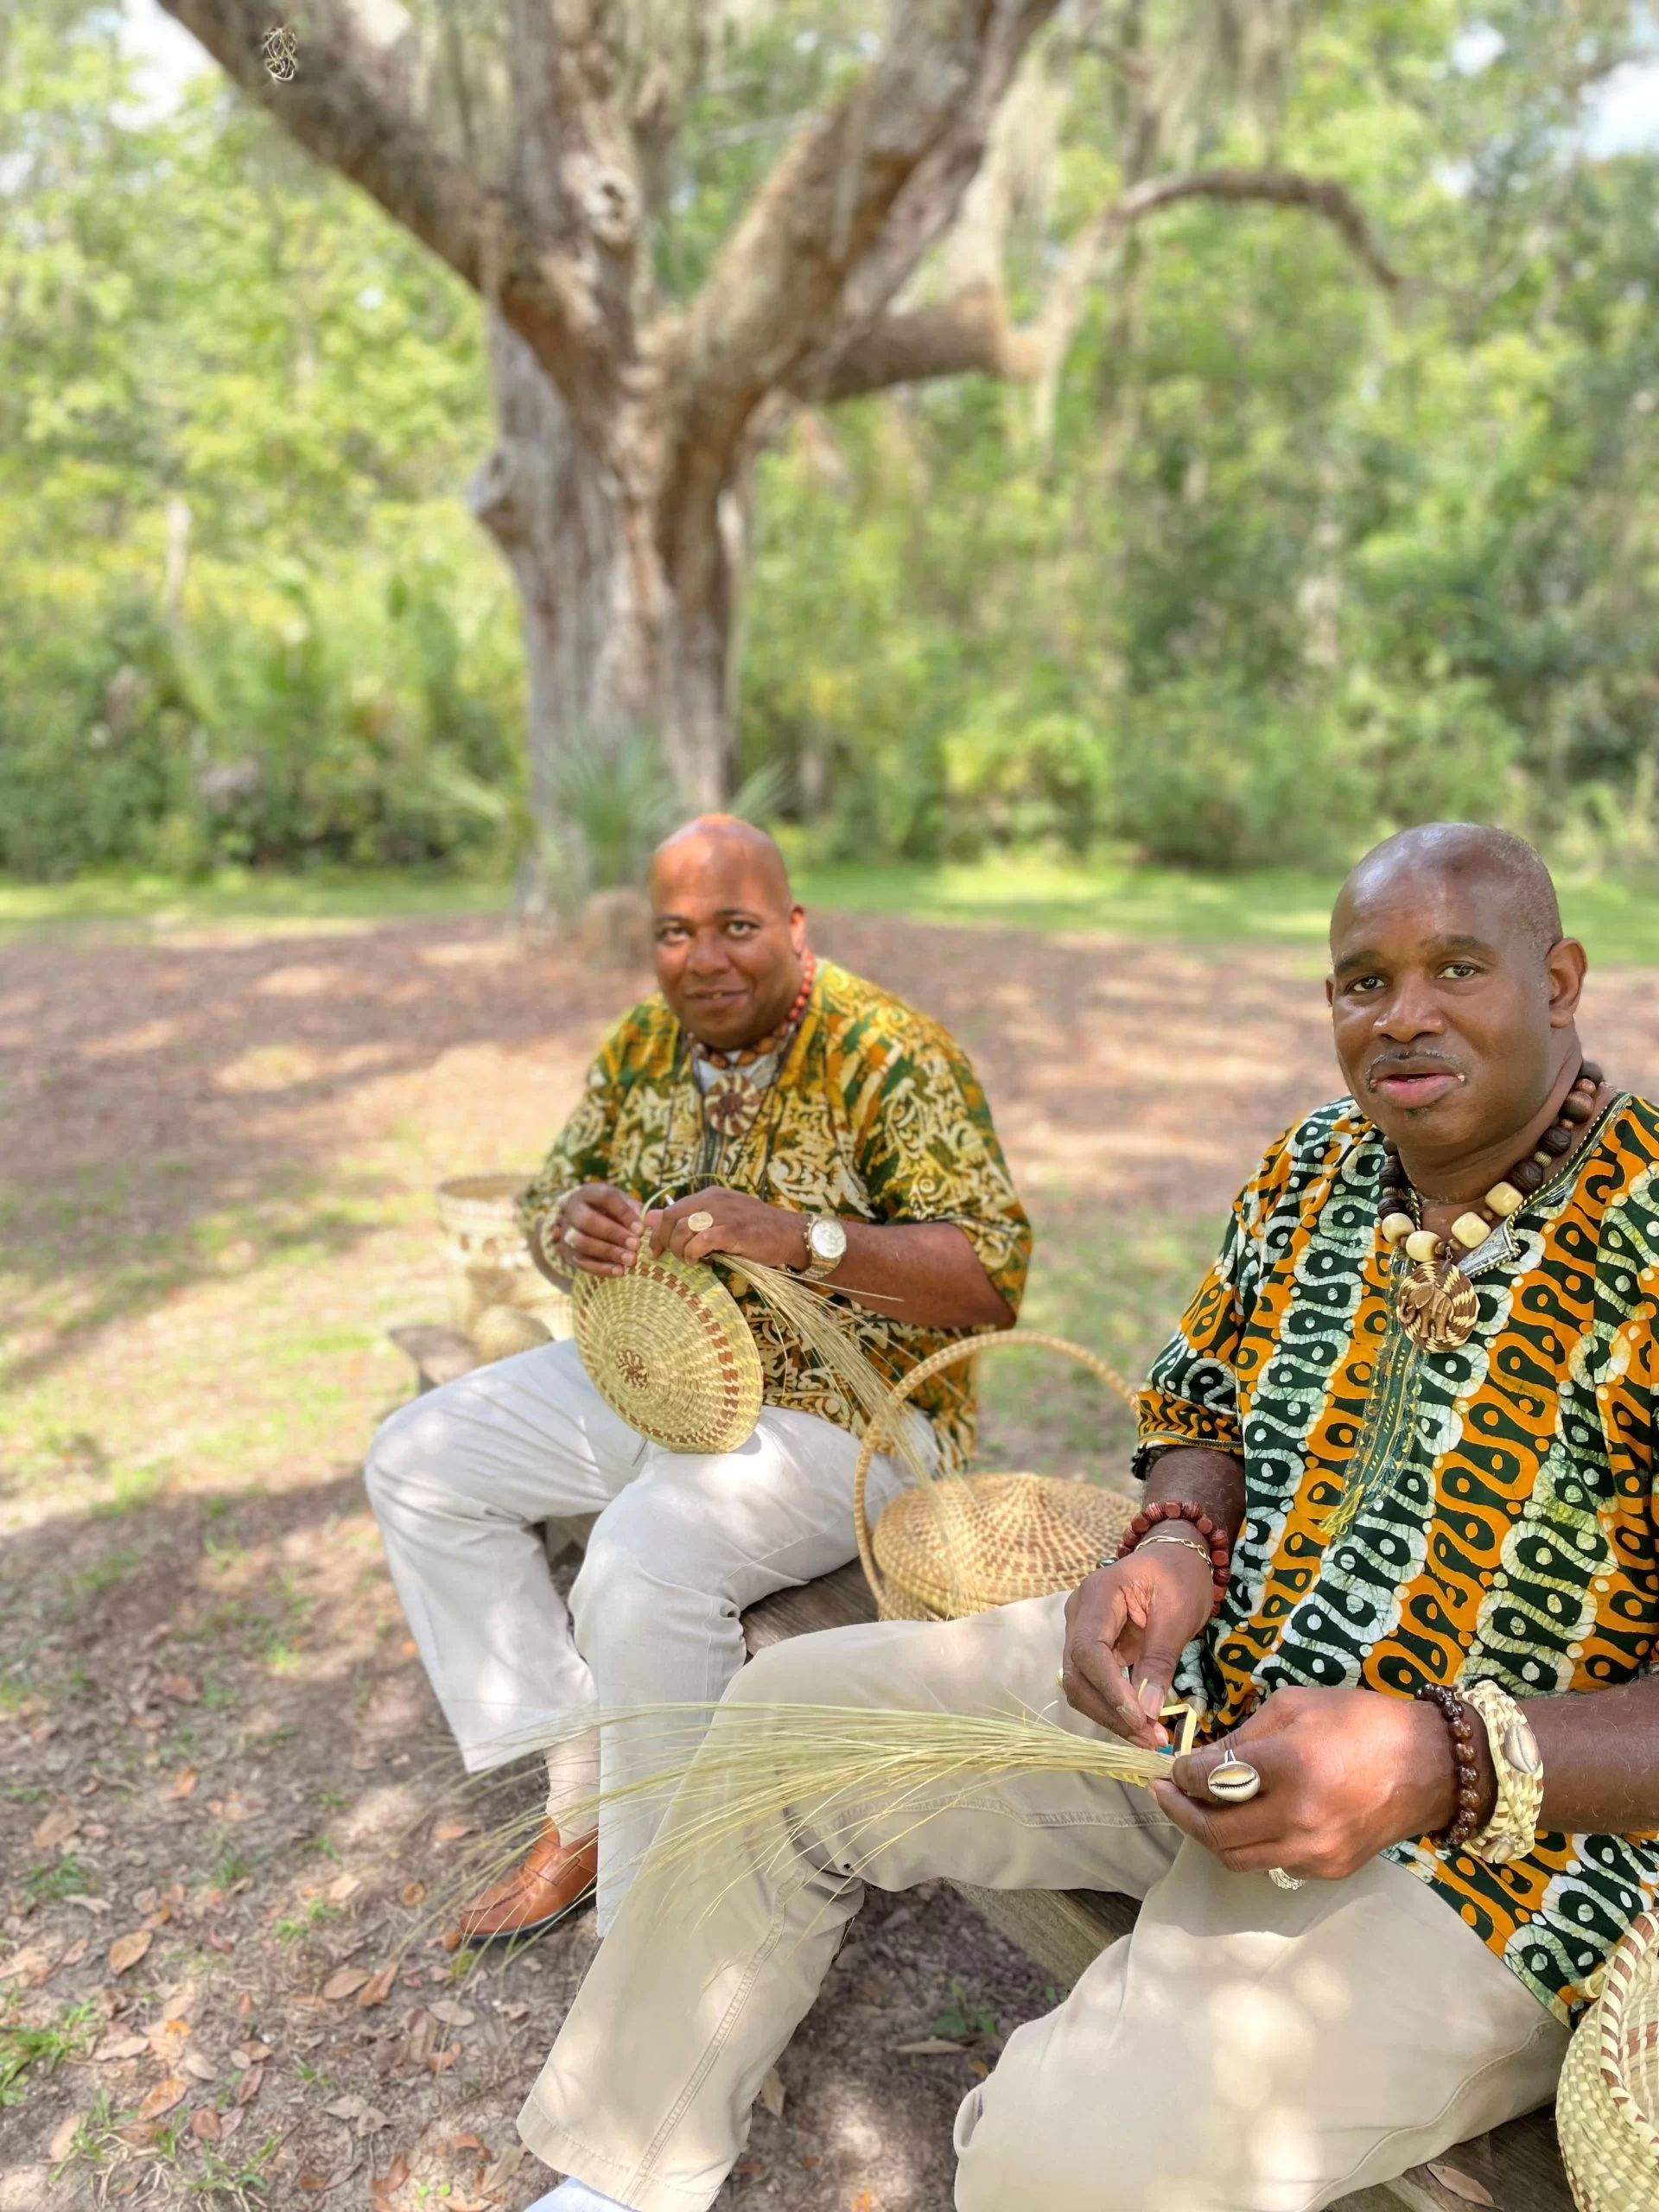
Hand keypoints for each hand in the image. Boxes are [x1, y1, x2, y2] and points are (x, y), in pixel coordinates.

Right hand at [555, 1184, 642, 1277]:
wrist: (580, 1219)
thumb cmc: (608, 1209)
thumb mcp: (621, 1202)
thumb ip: (634, 1210)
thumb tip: (648, 1224)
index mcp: (589, 1193)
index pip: (606, 1198)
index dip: (624, 1213)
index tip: (641, 1228)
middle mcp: (573, 1210)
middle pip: (589, 1221)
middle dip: (614, 1234)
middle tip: (636, 1245)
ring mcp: (567, 1232)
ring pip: (583, 1243)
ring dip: (608, 1253)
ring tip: (630, 1260)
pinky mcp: (567, 1253)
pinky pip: (582, 1262)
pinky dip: (601, 1268)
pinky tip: (619, 1271)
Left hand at [647, 1188, 809, 1270]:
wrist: (790, 1234)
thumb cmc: (755, 1230)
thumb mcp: (719, 1219)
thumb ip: (689, 1218)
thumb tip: (650, 1218)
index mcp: (710, 1195)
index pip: (670, 1209)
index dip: (658, 1232)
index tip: (656, 1251)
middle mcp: (714, 1200)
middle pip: (671, 1217)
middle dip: (663, 1241)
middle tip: (668, 1257)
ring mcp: (724, 1214)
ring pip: (682, 1229)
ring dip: (680, 1249)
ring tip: (689, 1260)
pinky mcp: (734, 1231)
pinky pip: (701, 1241)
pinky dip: (693, 1253)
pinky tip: (698, 1261)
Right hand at [1059, 1541, 1214, 1748]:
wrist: (1176, 1556)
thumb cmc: (1181, 1576)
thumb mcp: (1179, 1614)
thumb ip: (1160, 1660)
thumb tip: (1149, 1712)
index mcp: (1099, 1594)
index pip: (1089, 1650)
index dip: (1109, 1688)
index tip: (1140, 1719)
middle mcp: (1079, 1613)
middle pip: (1077, 1673)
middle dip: (1110, 1711)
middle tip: (1149, 1739)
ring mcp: (1081, 1629)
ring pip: (1080, 1683)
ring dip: (1111, 1715)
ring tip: (1149, 1738)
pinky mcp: (1092, 1646)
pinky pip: (1094, 1682)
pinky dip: (1114, 1706)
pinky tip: (1140, 1725)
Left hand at [1151, 1686, 1473, 1881]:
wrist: (1430, 1766)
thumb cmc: (1360, 1721)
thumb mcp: (1295, 1707)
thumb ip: (1243, 1736)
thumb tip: (1201, 1760)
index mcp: (1289, 1766)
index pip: (1211, 1781)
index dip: (1180, 1774)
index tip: (1170, 1767)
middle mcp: (1298, 1817)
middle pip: (1215, 1833)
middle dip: (1179, 1812)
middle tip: (1163, 1793)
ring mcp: (1315, 1851)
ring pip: (1237, 1858)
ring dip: (1210, 1835)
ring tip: (1198, 1808)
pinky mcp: (1329, 1870)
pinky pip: (1272, 1862)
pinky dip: (1252, 1843)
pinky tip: (1250, 1818)